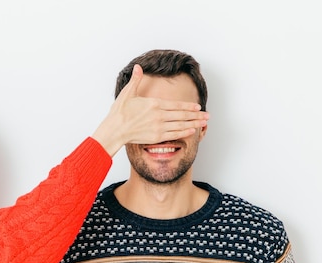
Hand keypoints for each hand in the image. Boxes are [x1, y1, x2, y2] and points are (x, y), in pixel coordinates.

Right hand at [93, 64, 208, 155]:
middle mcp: (159, 115)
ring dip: (194, 123)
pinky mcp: (156, 137)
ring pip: (180, 125)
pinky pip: (174, 134)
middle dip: (196, 115)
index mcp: (153, 104)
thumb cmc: (119, 113)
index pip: (176, 105)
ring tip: (204, 123)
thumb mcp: (127, 93)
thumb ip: (136, 80)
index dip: (188, 106)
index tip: (198, 106)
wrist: (114, 130)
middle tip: (207, 115)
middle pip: (182, 115)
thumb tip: (138, 67)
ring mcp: (158, 127)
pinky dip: (184, 132)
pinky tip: (192, 131)